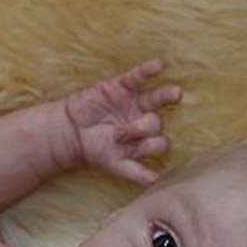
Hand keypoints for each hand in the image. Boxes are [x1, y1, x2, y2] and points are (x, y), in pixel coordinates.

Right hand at [63, 58, 181, 184]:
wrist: (71, 132)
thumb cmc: (95, 150)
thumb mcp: (114, 165)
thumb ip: (134, 173)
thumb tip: (155, 181)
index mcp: (145, 140)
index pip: (161, 143)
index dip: (151, 146)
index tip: (132, 148)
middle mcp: (144, 120)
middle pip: (157, 123)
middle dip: (142, 129)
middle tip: (122, 132)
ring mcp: (135, 103)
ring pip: (157, 98)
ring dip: (167, 96)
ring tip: (175, 95)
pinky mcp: (123, 87)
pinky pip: (139, 77)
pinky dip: (148, 70)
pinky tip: (158, 65)